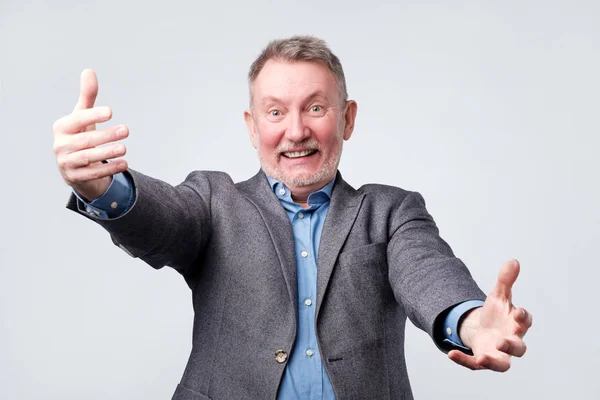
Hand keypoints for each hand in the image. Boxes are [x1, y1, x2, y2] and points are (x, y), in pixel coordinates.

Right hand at [53, 69, 128, 200]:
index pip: (77, 120)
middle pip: (85, 140)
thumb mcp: (82, 117)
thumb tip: (89, 71)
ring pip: (88, 158)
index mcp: (62, 127)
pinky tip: (124, 164)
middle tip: (126, 130)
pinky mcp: (75, 178)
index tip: (110, 112)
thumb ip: (87, 97)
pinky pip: (93, 174)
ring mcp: (66, 163)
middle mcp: (61, 145)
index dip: (93, 115)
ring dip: (107, 153)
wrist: (73, 167)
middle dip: (106, 135)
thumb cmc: (79, 136)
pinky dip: (109, 169)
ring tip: (124, 148)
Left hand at [448, 259, 532, 371]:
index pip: (525, 322)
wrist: (483, 328)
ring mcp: (498, 354)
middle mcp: (511, 341)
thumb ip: (505, 280)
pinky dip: (464, 360)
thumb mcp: (498, 295)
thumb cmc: (497, 313)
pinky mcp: (483, 360)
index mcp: (517, 324)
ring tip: (482, 357)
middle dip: (512, 346)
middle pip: (519, 349)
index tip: (520, 312)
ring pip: (502, 365)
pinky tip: (451, 354)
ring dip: (493, 361)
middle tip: (503, 341)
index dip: (524, 318)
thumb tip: (513, 261)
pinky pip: (474, 365)